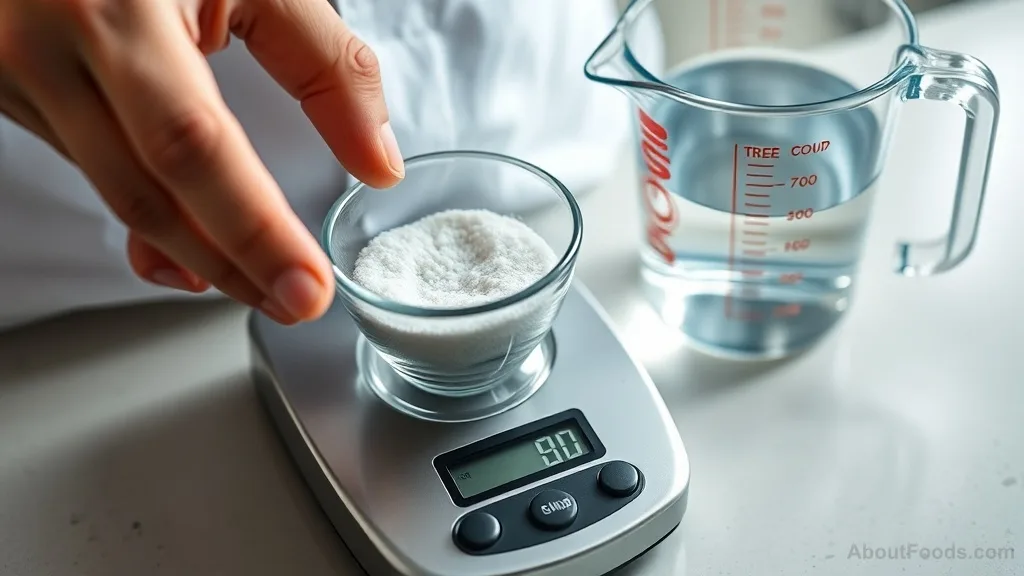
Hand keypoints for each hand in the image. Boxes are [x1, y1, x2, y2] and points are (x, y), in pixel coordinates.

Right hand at [0, 0, 404, 323]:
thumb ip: (327, 64)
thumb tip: (378, 162)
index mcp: (116, 7)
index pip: (192, 144)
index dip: (251, 227)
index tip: (305, 283)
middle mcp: (51, 47)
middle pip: (147, 192)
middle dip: (230, 264)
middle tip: (293, 302)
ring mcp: (15, 75)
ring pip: (116, 194)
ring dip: (194, 251)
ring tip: (262, 281)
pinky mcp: (9, 93)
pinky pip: (90, 175)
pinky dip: (149, 218)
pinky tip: (193, 249)